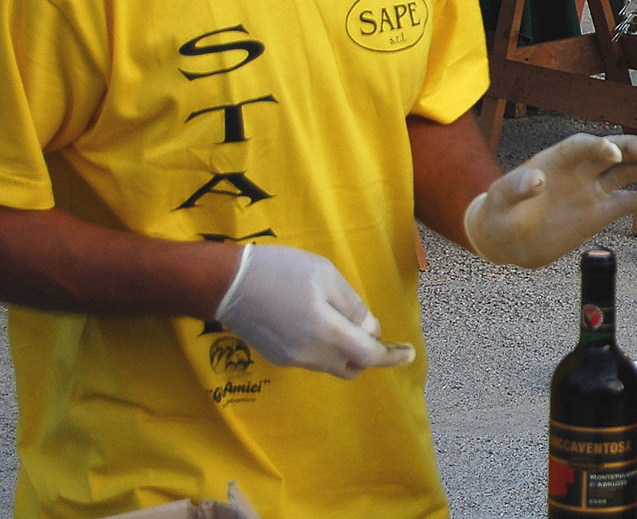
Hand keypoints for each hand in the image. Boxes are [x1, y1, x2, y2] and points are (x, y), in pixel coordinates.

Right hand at [214, 243, 414, 378]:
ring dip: (346, 351)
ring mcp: (291, 359)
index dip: (392, 356)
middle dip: (368, 354)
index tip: (409, 353)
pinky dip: (326, 349)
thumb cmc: (280, 270)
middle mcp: (309, 353)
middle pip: (352, 366)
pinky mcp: (278, 357)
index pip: (368, 355)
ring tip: (344, 321)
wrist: (227, 283)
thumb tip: (370, 330)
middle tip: (372, 331)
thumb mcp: (326, 275)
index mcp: (324, 331)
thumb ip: (353, 306)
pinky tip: (319, 323)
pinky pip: (313, 360)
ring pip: (332, 365)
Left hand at [464, 134, 636, 268]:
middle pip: (609, 152)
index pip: (581, 146)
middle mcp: (578, 171)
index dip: (598, 146)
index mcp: (556, 160)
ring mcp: (589, 191)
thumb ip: (517, 186)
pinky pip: (624, 204)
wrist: (505, 240)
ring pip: (622, 173)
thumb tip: (537, 179)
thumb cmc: (500, 212)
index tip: (612, 153)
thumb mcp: (501, 198)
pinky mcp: (596, 214)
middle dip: (629, 148)